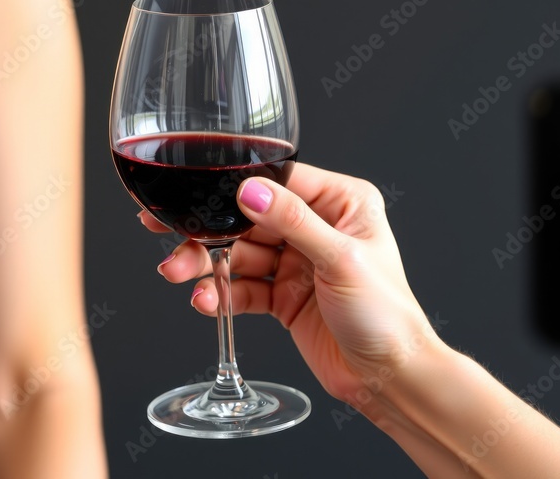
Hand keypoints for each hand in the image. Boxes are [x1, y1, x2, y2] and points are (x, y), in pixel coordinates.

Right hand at [145, 162, 441, 404]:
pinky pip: (242, 288)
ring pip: (238, 254)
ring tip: (180, 275)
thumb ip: (293, 222)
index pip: (279, 182)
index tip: (199, 197)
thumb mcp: (341, 259)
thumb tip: (250, 191)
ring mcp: (296, 263)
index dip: (234, 187)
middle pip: (247, 219)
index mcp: (341, 203)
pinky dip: (221, 294)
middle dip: (208, 232)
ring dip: (207, 266)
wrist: (388, 378)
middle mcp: (315, 227)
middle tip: (171, 238)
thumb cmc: (386, 316)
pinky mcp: (281, 296)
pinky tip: (206, 301)